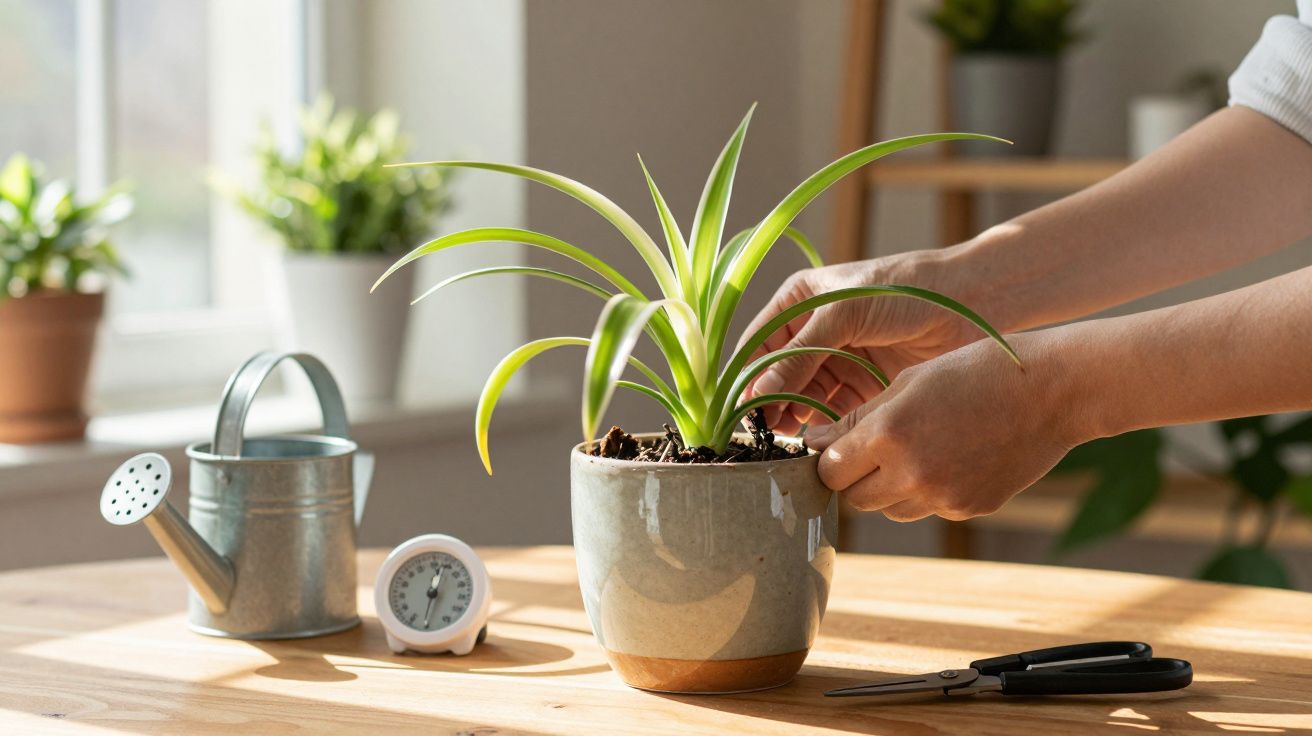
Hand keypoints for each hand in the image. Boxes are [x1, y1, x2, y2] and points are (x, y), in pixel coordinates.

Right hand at [741, 248, 997, 434]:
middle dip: (770, 403)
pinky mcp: (865, 383)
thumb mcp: (844, 313)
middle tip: (765, 433)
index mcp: (800, 301)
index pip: (759, 344)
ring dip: (796, 417)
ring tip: (790, 439)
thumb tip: (758, 394)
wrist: (972, 303)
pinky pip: (834, 409)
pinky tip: (819, 439)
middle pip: (778, 375)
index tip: (739, 411)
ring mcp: (840, 358)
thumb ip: (800, 353)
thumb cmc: (905, 290)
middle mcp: (815, 330)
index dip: (746, 377)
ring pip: (804, 395)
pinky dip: (824, 425)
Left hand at [804, 334, 1081, 520]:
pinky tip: (953, 456)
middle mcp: (911, 474)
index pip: (829, 469)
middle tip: (871, 451)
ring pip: (890, 509)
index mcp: (888, 434)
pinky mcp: (969, 509)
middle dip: (854, 478)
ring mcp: (943, 497)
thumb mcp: (908, 382)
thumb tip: (813, 442)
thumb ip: (857, 418)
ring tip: (918, 448)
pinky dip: (929, 491)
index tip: (834, 446)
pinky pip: (929, 509)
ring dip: (890, 489)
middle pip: (854, 499)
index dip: (828, 458)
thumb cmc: (975, 371)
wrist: (1052, 390)